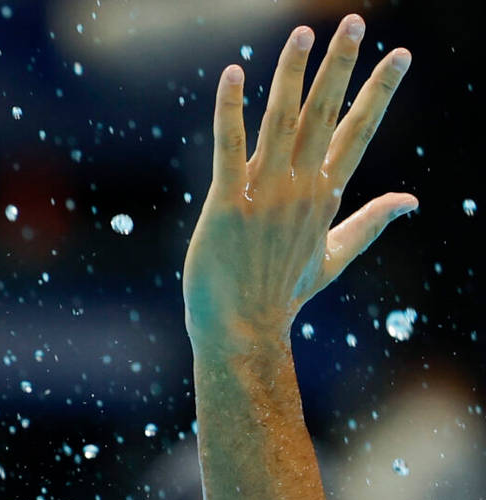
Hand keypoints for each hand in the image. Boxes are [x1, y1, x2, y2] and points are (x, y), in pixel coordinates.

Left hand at [183, 15, 415, 355]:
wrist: (243, 331)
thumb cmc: (283, 295)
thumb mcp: (336, 255)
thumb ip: (371, 222)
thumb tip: (411, 201)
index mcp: (326, 195)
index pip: (359, 131)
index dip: (378, 92)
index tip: (400, 55)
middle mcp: (301, 188)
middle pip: (327, 116)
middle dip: (342, 67)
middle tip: (354, 22)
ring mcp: (265, 195)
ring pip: (282, 122)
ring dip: (293, 75)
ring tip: (305, 32)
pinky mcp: (226, 205)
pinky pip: (229, 150)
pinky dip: (231, 112)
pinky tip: (233, 75)